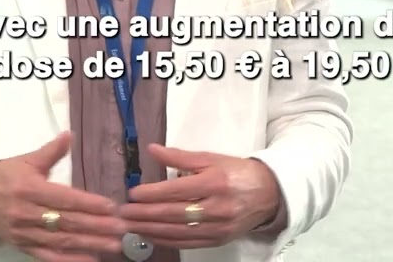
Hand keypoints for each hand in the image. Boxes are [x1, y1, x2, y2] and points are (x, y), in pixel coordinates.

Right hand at [0, 132, 128, 261]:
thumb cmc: (5, 176)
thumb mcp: (26, 161)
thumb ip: (50, 151)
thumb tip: (69, 134)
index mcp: (29, 189)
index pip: (64, 199)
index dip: (88, 204)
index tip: (111, 206)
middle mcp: (27, 213)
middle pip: (67, 222)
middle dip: (96, 226)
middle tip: (121, 228)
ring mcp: (25, 233)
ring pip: (62, 241)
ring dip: (90, 244)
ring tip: (114, 245)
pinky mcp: (23, 247)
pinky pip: (49, 256)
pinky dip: (70, 260)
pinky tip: (90, 260)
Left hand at [117, 144, 281, 249]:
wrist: (269, 193)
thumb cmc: (236, 172)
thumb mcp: (211, 158)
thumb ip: (179, 157)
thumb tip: (152, 149)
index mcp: (214, 182)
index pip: (176, 191)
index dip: (152, 193)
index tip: (132, 193)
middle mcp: (216, 207)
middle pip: (174, 213)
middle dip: (145, 214)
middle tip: (123, 213)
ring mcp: (218, 227)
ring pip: (178, 232)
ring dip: (151, 230)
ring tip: (130, 225)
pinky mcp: (218, 240)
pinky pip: (187, 243)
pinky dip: (166, 240)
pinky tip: (151, 236)